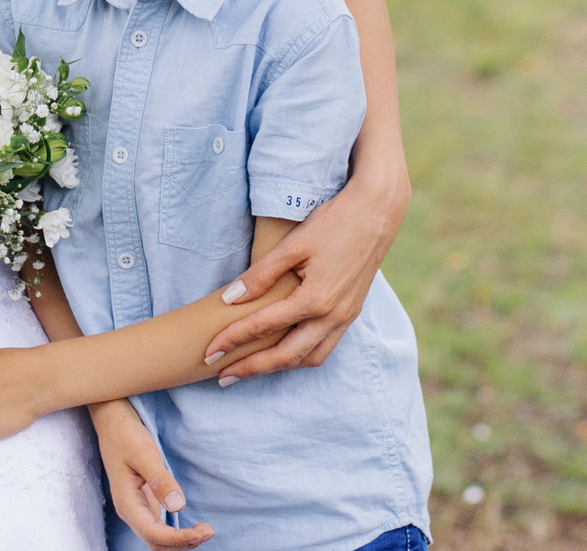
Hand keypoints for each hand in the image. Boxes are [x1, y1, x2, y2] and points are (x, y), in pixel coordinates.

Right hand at [91, 400, 211, 546]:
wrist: (112, 422)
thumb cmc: (126, 435)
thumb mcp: (144, 454)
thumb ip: (161, 481)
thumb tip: (178, 507)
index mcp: (127, 503)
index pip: (153, 534)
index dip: (178, 539)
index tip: (202, 532)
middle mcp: (130, 511)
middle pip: (156, 542)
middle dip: (182, 543)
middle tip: (209, 531)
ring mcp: (136, 508)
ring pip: (157, 538)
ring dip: (180, 541)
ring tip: (205, 530)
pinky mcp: (144, 502)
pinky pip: (159, 527)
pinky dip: (176, 533)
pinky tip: (191, 526)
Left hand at [206, 171, 404, 380]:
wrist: (378, 212)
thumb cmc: (334, 222)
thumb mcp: (293, 244)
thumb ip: (261, 275)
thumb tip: (230, 299)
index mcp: (315, 299)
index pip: (263, 327)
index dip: (232, 340)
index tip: (208, 351)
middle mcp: (332, 316)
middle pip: (286, 356)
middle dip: (252, 368)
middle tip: (222, 375)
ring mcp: (345, 317)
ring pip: (309, 358)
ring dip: (278, 367)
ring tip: (250, 368)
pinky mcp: (352, 312)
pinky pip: (325, 347)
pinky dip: (302, 357)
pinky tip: (285, 352)